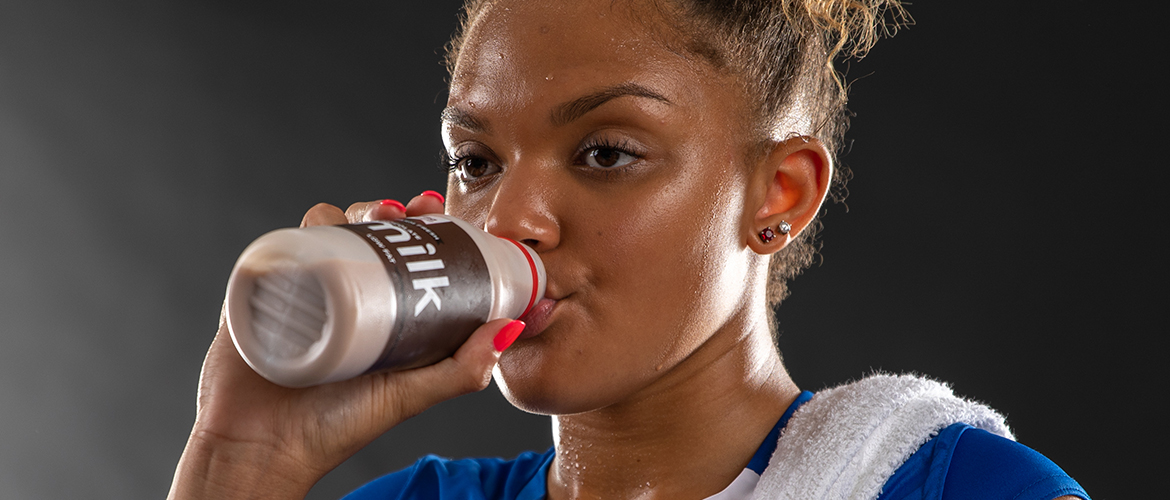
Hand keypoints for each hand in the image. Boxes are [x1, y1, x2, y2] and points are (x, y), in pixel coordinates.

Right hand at [168, 191, 524, 498]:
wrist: (261, 448)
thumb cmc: (335, 428)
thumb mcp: (409, 396)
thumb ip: (462, 370)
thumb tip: (513, 328)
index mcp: (382, 312)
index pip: (406, 256)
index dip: (424, 228)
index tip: (440, 213)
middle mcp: (345, 295)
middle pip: (369, 234)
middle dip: (392, 211)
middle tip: (409, 212)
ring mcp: (306, 288)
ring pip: (330, 230)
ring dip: (353, 211)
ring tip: (374, 218)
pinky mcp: (267, 288)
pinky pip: (286, 243)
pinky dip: (306, 226)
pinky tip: (327, 226)